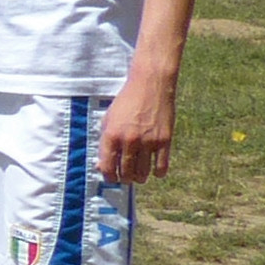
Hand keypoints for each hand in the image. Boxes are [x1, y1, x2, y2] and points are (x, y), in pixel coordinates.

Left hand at [98, 67, 177, 182]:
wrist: (150, 85)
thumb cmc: (126, 102)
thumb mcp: (108, 119)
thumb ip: (104, 142)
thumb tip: (100, 165)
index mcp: (111, 135)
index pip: (107, 166)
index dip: (108, 176)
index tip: (111, 178)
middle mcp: (129, 141)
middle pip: (126, 172)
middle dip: (125, 178)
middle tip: (126, 178)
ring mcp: (148, 141)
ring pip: (143, 171)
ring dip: (140, 177)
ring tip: (139, 177)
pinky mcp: (165, 140)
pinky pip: (162, 165)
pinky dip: (158, 173)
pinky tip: (155, 173)